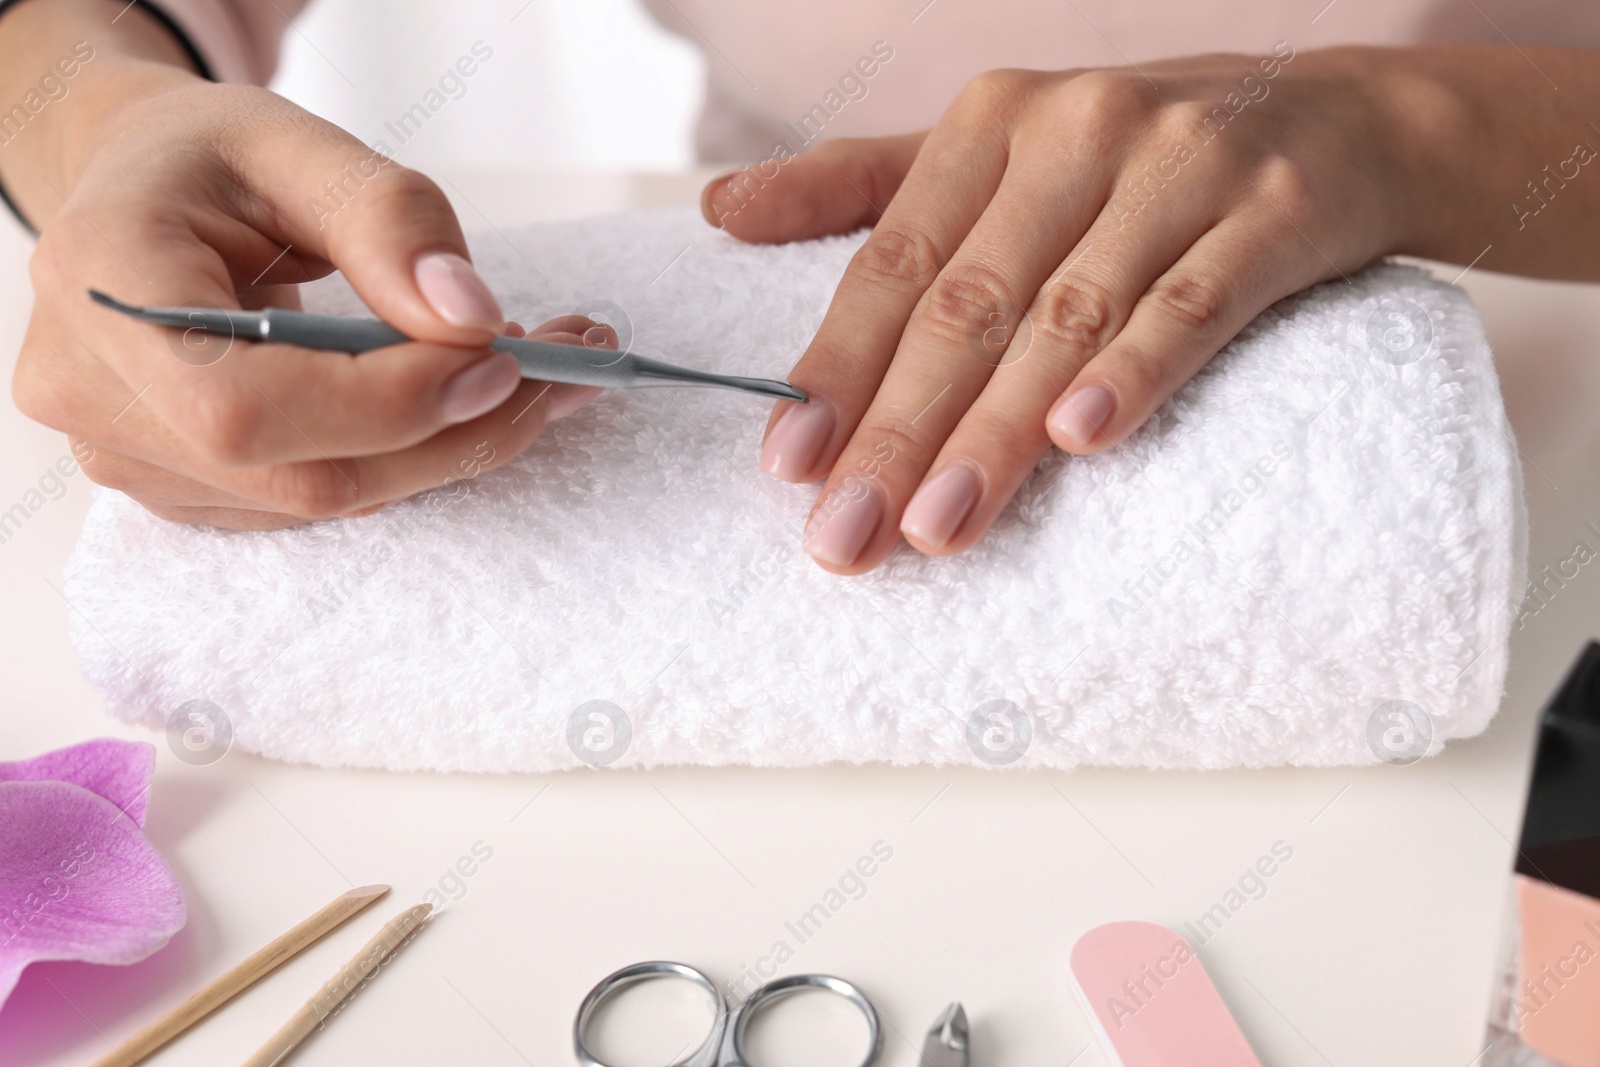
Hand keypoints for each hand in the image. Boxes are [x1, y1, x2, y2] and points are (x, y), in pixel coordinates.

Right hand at [13, 77, 607, 529]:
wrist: (147, 197)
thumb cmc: (210, 161)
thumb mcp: (298, 144)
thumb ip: (387, 219)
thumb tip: (471, 319)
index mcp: (106, 285)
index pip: (241, 405)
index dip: (383, 404)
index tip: (499, 355)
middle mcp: (98, 394)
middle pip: (301, 475)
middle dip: (452, 433)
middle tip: (562, 366)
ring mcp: (136, 458)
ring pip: (327, 499)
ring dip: (454, 446)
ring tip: (539, 369)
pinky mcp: (191, 488)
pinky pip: (325, 496)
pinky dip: (417, 455)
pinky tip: (475, 398)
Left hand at [705, 47, 1414, 572]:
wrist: (1344, 120)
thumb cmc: (1139, 157)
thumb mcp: (999, 149)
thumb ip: (862, 186)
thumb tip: (719, 210)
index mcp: (993, 121)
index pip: (895, 261)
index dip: (836, 365)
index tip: (786, 466)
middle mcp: (1078, 129)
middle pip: (968, 302)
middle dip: (897, 431)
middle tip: (846, 539)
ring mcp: (1181, 167)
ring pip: (1067, 316)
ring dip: (996, 432)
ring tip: (936, 528)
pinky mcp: (1275, 214)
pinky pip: (1193, 305)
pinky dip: (1135, 373)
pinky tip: (1080, 443)